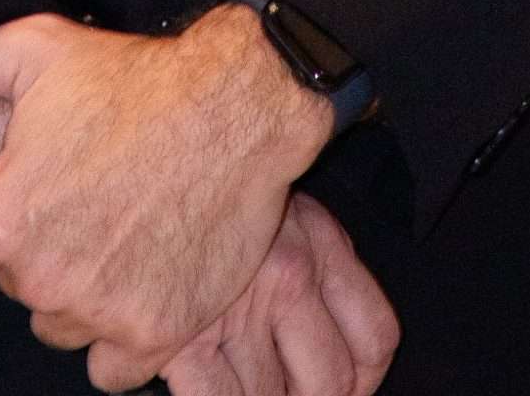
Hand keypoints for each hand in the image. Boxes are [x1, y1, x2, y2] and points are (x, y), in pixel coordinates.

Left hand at [0, 8, 333, 388]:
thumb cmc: (136, 78)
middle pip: (17, 284)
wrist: (234, 106)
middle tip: (87, 200)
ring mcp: (101, 312)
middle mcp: (44, 278)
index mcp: (4, 220)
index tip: (33, 190)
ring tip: (119, 234)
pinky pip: (111, 368)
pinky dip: (120, 336)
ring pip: (61, 325)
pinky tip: (138, 285)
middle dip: (43, 248)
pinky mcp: (155, 333)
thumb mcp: (35, 45)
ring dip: (81, 292)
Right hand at [160, 192, 399, 395]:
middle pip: (330, 385)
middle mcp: (288, 274)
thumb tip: (343, 359)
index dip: (363, 382)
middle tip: (283, 385)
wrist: (153, 157)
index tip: (342, 387)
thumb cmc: (217, 192)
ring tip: (238, 378)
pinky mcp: (182, 337)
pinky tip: (202, 382)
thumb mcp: (289, 208)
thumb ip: (324, 266)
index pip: (375, 340)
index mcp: (321, 242)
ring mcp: (235, 308)